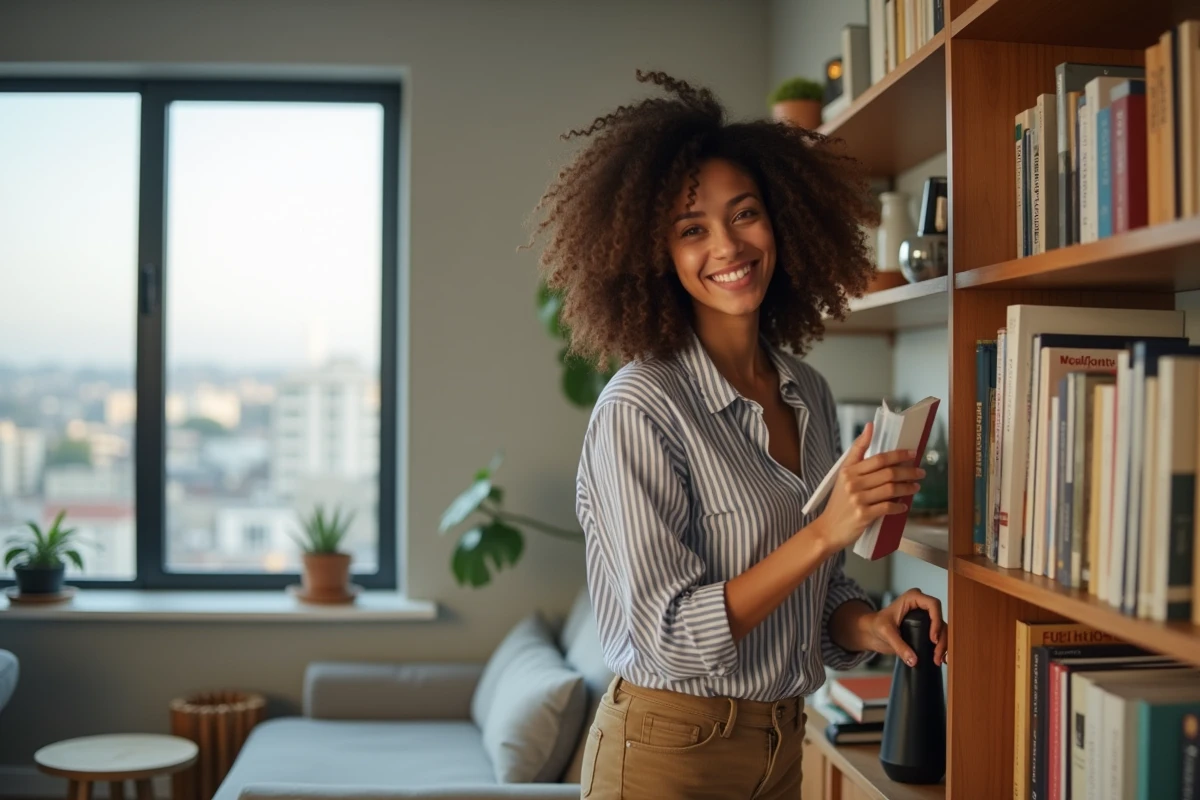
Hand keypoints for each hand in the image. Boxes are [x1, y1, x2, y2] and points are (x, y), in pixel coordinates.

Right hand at [813, 421, 924, 553]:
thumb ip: (857, 452)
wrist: (827, 528)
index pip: (878, 459)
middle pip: (888, 473)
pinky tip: (903, 506)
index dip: (898, 455)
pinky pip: (887, 507)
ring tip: (915, 487)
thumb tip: (870, 427)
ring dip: (907, 488)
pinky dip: (898, 507)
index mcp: (848, 471)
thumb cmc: (838, 502)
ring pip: (890, 489)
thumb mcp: (843, 474)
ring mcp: (858, 499)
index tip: (912, 453)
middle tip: (920, 472)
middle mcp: (852, 483)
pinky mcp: (863, 515)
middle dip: (908, 472)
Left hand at [860, 589, 947, 666]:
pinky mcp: (927, 628)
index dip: (936, 621)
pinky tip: (941, 658)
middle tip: (936, 655)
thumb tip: (914, 660)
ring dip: (943, 645)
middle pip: (940, 619)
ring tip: (938, 660)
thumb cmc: (876, 625)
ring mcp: (926, 617)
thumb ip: (899, 646)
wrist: (871, 631)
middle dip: (942, 638)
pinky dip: (941, 647)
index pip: (933, 605)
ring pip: (943, 629)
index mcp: (913, 598)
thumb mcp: (886, 633)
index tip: (933, 639)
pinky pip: (940, 636)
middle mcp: (922, 606)